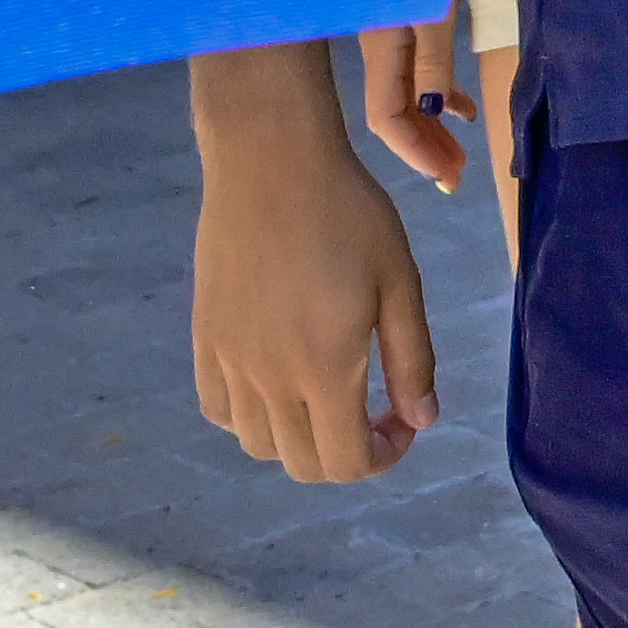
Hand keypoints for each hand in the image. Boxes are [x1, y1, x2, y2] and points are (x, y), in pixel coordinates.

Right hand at [183, 96, 437, 480]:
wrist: (271, 162)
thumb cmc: (348, 213)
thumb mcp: (400, 282)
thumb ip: (412, 359)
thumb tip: (423, 420)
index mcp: (325, 369)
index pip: (347, 463)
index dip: (384, 457)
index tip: (403, 419)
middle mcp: (269, 379)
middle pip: (303, 465)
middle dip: (347, 454)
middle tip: (373, 408)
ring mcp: (229, 361)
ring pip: (258, 445)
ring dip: (299, 439)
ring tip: (325, 394)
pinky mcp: (204, 338)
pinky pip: (218, 409)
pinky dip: (249, 417)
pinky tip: (275, 382)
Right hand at [359, 7, 478, 190]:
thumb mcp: (434, 8)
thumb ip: (432, 57)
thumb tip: (431, 111)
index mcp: (380, 52)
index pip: (385, 118)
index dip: (412, 152)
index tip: (443, 176)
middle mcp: (380, 54)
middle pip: (396, 115)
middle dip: (424, 151)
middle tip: (456, 180)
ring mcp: (392, 42)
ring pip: (408, 100)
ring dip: (433, 130)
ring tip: (461, 157)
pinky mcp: (408, 28)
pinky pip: (420, 77)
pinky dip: (442, 99)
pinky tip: (464, 113)